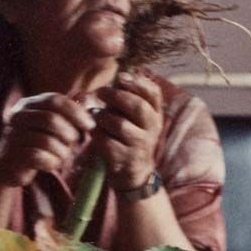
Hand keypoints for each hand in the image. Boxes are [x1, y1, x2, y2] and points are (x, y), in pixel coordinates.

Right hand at [0, 93, 95, 186]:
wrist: (8, 168)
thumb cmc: (36, 144)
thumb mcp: (54, 126)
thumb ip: (70, 112)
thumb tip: (88, 99)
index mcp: (28, 104)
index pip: (54, 100)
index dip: (75, 112)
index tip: (90, 125)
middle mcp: (18, 116)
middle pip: (51, 119)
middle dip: (69, 133)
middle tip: (74, 143)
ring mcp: (13, 136)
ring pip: (47, 141)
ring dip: (62, 151)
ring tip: (61, 156)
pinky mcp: (12, 156)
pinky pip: (39, 158)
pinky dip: (51, 162)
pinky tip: (51, 164)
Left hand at [93, 72, 163, 191]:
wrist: (134, 173)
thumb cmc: (131, 137)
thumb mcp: (138, 118)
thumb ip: (132, 98)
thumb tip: (120, 76)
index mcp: (156, 115)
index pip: (153, 94)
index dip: (137, 83)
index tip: (120, 77)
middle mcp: (152, 130)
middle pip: (137, 107)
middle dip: (116, 95)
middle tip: (101, 92)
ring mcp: (139, 146)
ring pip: (119, 124)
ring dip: (103, 116)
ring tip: (97, 115)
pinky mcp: (125, 160)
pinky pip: (106, 141)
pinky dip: (97, 134)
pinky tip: (95, 132)